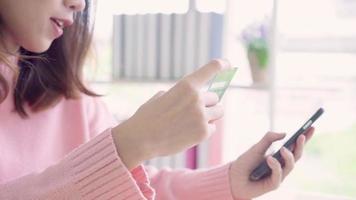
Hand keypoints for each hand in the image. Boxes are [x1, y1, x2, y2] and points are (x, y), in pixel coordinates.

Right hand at [112, 59, 230, 169]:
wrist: (140, 139)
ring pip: (218, 112)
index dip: (221, 65)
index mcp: (186, 85)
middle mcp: (197, 98)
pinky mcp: (204, 132)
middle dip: (207, 103)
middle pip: (215, 97)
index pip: (210, 69)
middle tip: (192, 112)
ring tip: (192, 122)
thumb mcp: (162, 97)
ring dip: (210, 115)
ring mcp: (202, 115)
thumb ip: (181, 94)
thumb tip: (198, 99)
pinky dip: (204, 130)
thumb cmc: (148, 117)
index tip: (227, 64)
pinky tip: (188, 133)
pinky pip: (212, 128)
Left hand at [229, 127, 314, 199]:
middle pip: (296, 155)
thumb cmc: (245, 162)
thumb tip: (285, 134)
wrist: (233, 178)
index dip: (305, 137)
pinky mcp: (274, 184)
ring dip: (288, 156)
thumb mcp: (256, 147)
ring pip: (291, 165)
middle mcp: (281, 165)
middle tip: (301, 136)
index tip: (312, 126)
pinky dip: (275, 166)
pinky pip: (279, 175)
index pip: (295, 145)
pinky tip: (269, 159)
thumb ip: (269, 139)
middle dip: (301, 145)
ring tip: (283, 149)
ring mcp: (279, 175)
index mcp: (279, 155)